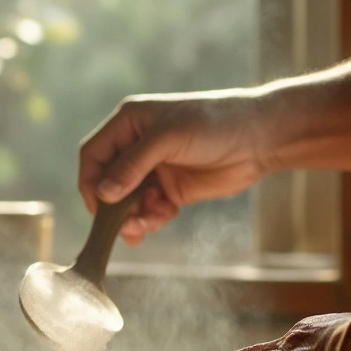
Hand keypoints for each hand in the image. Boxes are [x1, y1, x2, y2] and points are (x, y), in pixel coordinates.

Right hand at [78, 93, 270, 244]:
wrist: (259, 139)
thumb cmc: (214, 124)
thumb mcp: (169, 138)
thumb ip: (133, 165)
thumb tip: (103, 194)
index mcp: (128, 124)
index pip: (93, 155)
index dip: (91, 181)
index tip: (100, 206)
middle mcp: (135, 146)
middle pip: (106, 183)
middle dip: (114, 207)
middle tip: (126, 225)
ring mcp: (152, 170)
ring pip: (126, 202)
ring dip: (132, 217)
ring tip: (147, 226)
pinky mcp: (169, 190)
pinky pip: (147, 211)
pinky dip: (150, 219)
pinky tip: (165, 216)